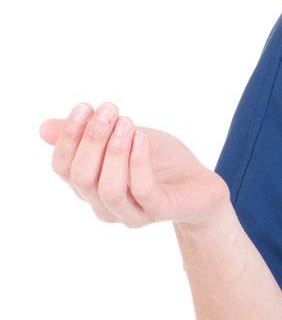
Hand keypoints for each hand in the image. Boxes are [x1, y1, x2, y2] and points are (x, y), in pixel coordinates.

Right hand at [39, 100, 230, 227]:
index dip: (68, 137)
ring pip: (108, 188)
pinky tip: (141, 138)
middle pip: (82, 177)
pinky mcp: (159, 212)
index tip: (85, 106)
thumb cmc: (158, 161)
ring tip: (127, 122)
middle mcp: (104, 205)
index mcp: (89, 188)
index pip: (63, 167)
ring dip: (114, 151)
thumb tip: (43, 128)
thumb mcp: (121, 139)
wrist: (200, 184)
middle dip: (92, 138)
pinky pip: (141, 190)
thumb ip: (88, 134)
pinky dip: (137, 161)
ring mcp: (131, 214)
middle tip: (109, 109)